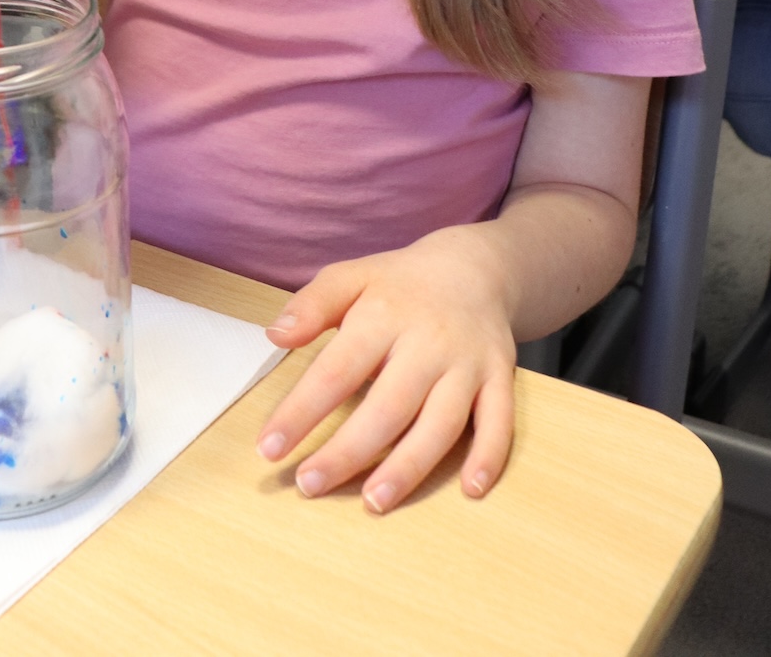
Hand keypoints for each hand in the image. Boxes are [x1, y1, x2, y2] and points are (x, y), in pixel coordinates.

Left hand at [257, 230, 516, 513]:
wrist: (475, 268)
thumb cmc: (400, 284)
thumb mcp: (351, 277)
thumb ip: (312, 304)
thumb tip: (275, 335)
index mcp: (384, 315)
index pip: (336, 370)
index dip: (301, 411)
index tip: (270, 447)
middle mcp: (428, 342)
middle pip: (388, 406)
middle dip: (348, 451)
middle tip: (309, 485)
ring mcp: (467, 363)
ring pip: (441, 423)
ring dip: (409, 467)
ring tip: (373, 502)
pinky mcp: (500, 378)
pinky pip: (500, 422)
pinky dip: (489, 456)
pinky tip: (469, 490)